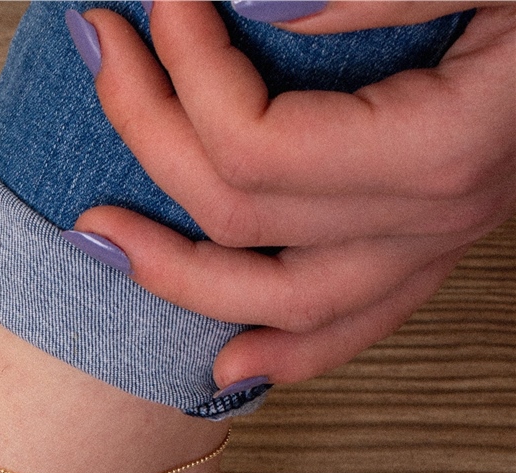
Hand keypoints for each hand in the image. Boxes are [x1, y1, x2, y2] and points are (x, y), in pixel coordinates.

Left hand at [74, 2, 515, 387]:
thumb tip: (258, 5)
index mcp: (440, 147)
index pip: (257, 147)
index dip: (185, 76)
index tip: (155, 5)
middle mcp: (431, 218)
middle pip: (241, 219)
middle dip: (148, 135)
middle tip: (99, 52)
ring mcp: (429, 249)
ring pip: (279, 304)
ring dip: (178, 276)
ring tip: (97, 242)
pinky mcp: (427, 254)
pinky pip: (348, 330)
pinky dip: (285, 354)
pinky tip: (228, 370)